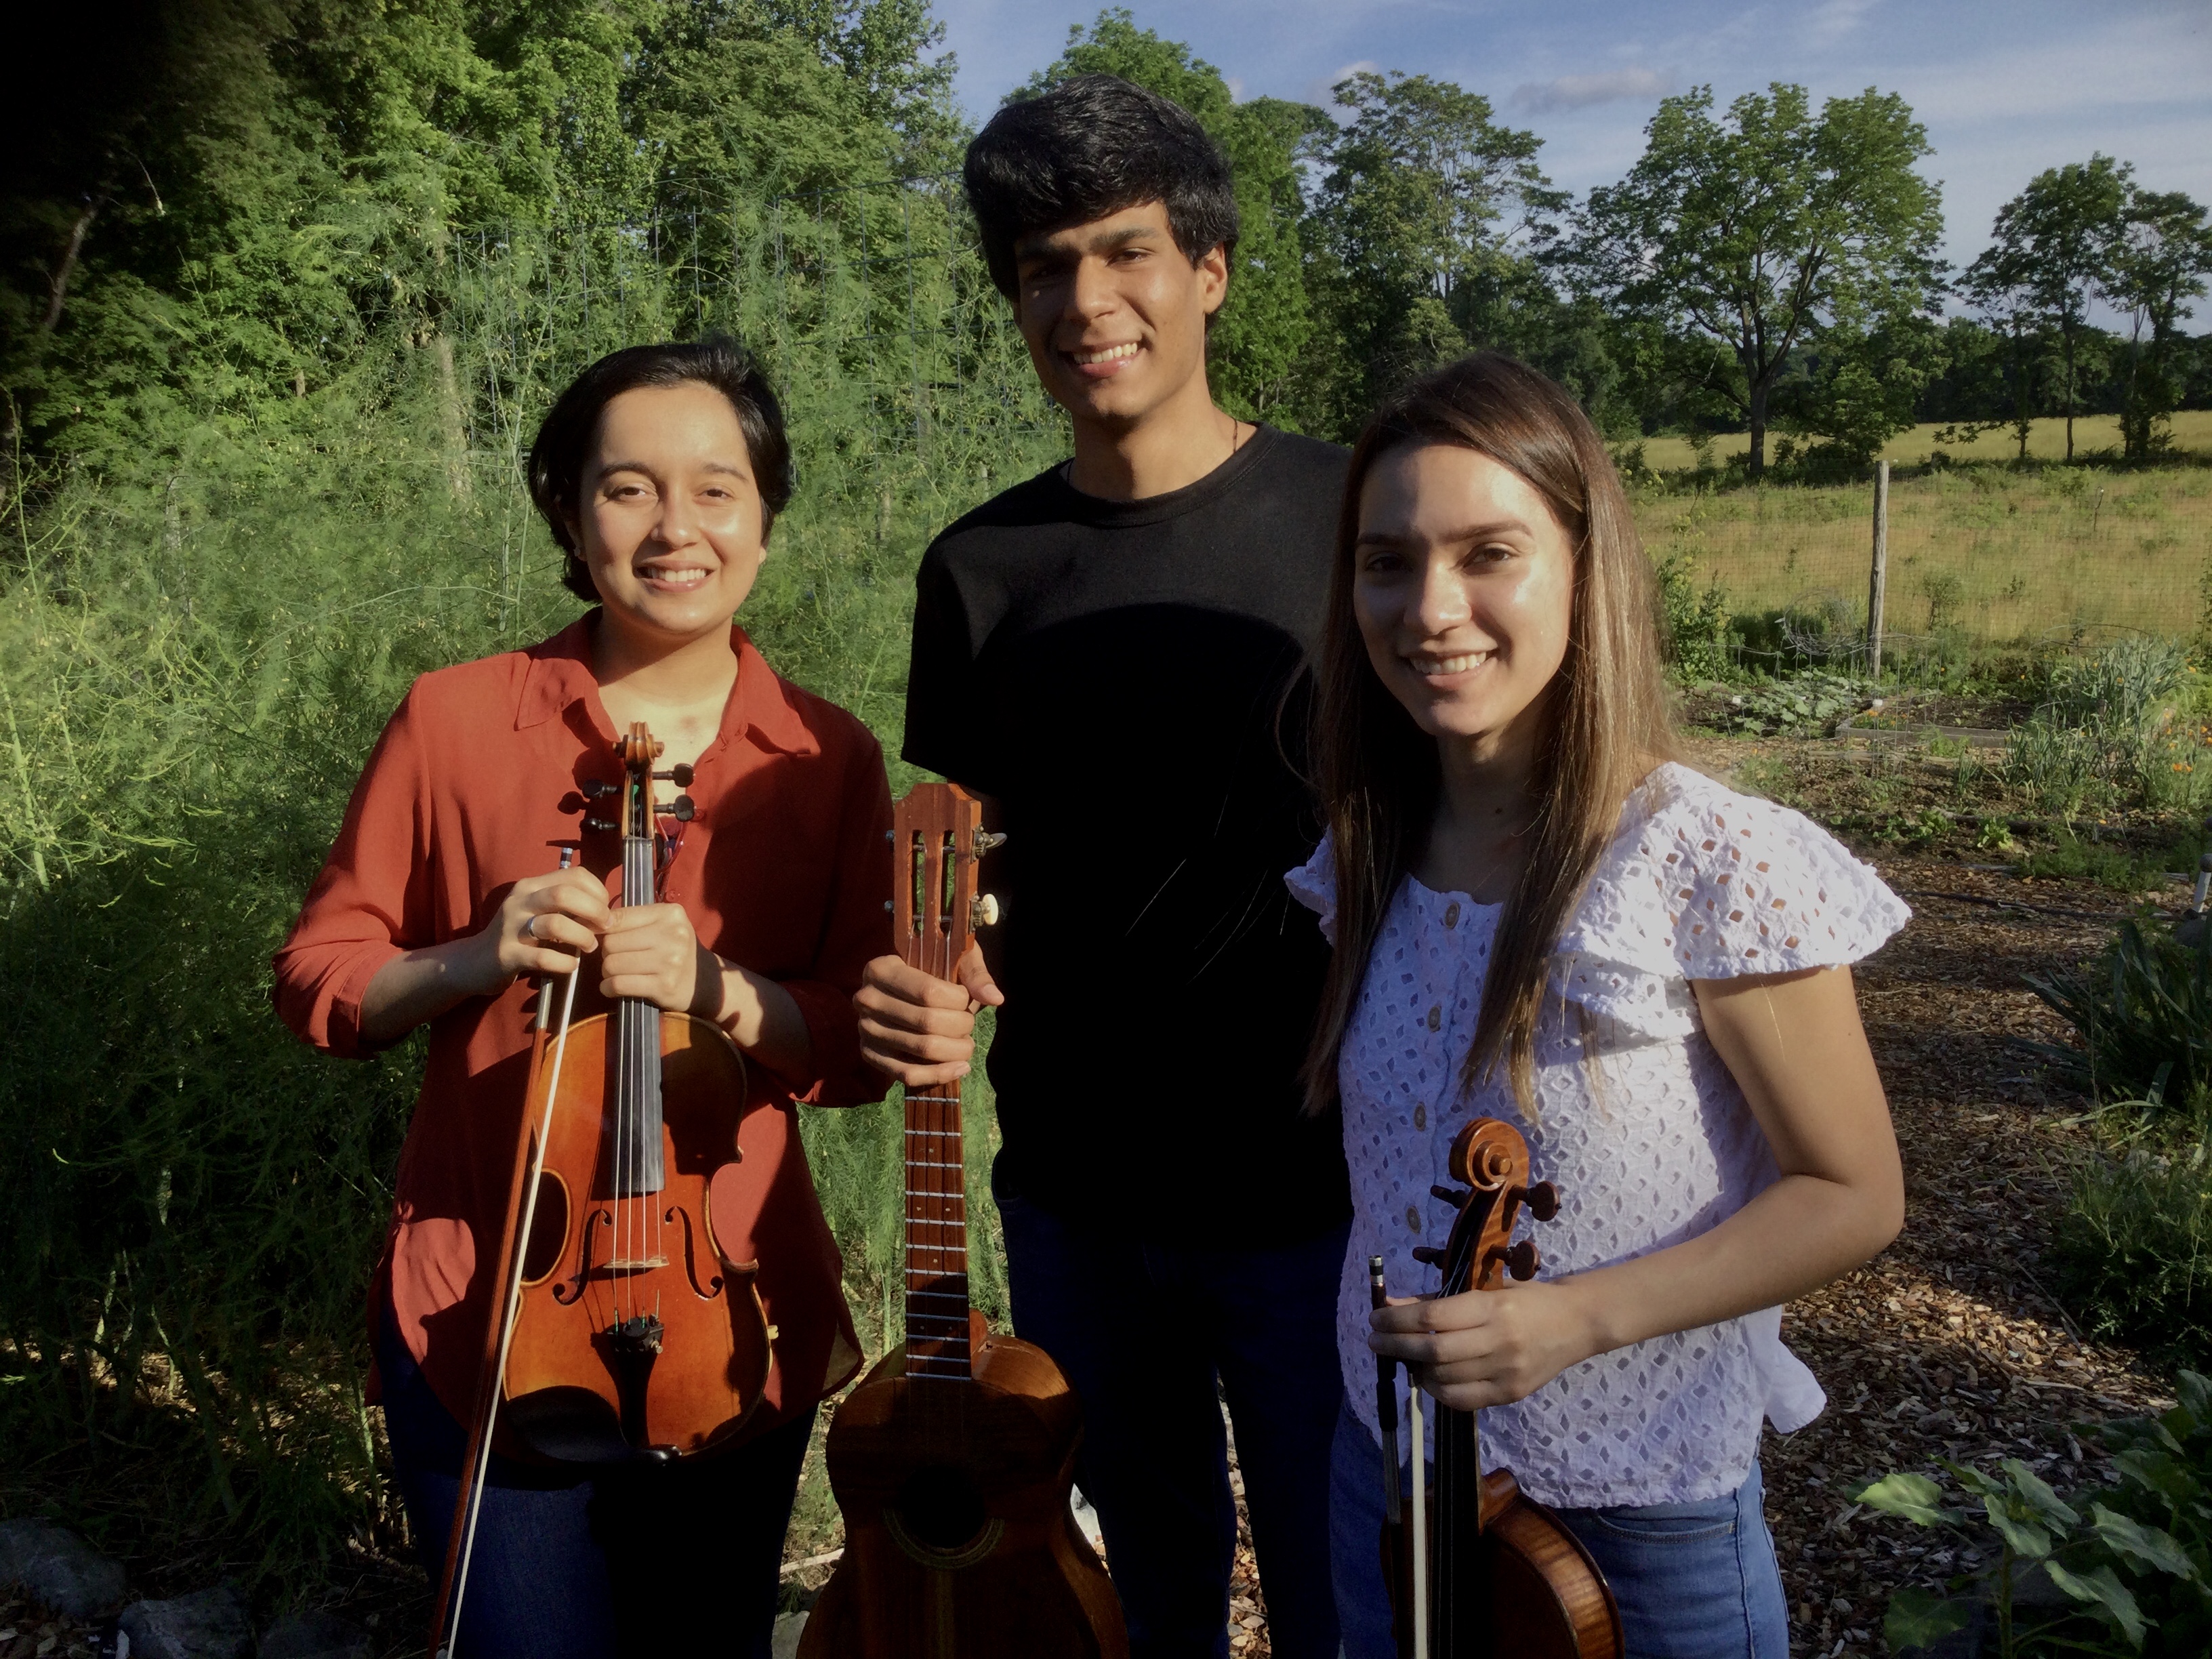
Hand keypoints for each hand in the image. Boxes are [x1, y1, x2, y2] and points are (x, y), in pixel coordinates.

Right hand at [474, 867, 612, 991]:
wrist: (474, 961)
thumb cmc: (517, 935)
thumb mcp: (538, 911)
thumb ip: (566, 905)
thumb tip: (606, 910)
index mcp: (532, 886)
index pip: (575, 875)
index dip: (598, 892)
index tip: (605, 910)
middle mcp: (520, 901)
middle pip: (565, 894)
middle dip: (594, 910)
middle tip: (604, 927)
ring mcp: (511, 927)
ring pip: (555, 924)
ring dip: (582, 937)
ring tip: (589, 947)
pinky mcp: (507, 955)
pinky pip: (543, 957)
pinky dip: (565, 963)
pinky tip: (571, 965)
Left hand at [598, 902, 719, 1015]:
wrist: (705, 981)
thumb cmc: (676, 950)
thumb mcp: (663, 925)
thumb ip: (632, 920)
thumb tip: (591, 922)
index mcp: (670, 914)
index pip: (619, 917)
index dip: (603, 928)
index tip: (600, 936)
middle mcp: (672, 935)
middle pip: (612, 942)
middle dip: (607, 953)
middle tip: (616, 958)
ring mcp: (669, 961)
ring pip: (612, 964)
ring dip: (607, 972)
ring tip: (617, 973)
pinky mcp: (663, 986)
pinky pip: (619, 984)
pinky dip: (609, 988)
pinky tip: (612, 987)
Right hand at [854, 942, 1002, 1085]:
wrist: (898, 987)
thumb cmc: (930, 967)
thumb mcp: (952, 957)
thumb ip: (974, 974)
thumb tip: (995, 998)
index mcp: (882, 969)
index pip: (928, 992)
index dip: (959, 1001)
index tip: (966, 1000)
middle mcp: (867, 998)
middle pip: (927, 1022)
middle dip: (961, 1027)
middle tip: (968, 1023)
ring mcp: (866, 1029)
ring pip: (921, 1050)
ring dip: (955, 1051)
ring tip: (966, 1045)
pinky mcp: (870, 1054)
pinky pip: (907, 1074)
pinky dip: (939, 1075)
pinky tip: (959, 1068)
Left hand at [1368, 1280, 1599, 1411]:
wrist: (1576, 1324)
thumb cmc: (1526, 1300)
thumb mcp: (1484, 1290)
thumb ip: (1438, 1302)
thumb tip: (1391, 1306)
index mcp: (1492, 1308)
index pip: (1433, 1318)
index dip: (1397, 1321)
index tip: (1376, 1319)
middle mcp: (1499, 1341)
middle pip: (1434, 1351)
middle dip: (1396, 1346)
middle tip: (1375, 1340)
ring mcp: (1506, 1372)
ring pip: (1444, 1378)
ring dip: (1414, 1369)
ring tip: (1402, 1357)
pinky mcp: (1510, 1394)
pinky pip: (1462, 1400)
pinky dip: (1437, 1391)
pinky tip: (1427, 1377)